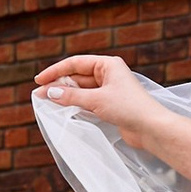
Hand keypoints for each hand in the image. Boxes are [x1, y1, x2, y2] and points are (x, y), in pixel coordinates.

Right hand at [33, 50, 161, 146]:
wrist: (152, 128)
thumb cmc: (129, 108)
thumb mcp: (96, 100)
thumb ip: (71, 96)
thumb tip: (49, 93)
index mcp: (108, 64)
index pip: (75, 63)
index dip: (55, 71)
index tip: (38, 80)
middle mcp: (109, 74)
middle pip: (77, 76)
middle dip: (58, 84)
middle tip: (39, 95)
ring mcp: (110, 89)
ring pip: (81, 89)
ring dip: (65, 95)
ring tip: (46, 102)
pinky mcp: (110, 104)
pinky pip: (87, 100)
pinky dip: (75, 103)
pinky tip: (63, 108)